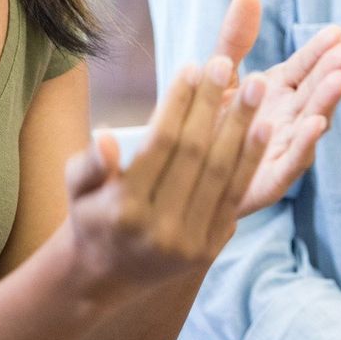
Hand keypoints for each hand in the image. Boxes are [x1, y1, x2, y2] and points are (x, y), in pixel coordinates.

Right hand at [62, 56, 270, 295]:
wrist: (108, 276)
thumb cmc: (91, 216)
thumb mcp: (76, 190)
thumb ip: (88, 163)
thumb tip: (106, 136)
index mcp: (123, 211)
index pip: (160, 144)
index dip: (178, 103)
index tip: (192, 67)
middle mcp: (159, 230)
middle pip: (195, 154)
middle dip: (213, 104)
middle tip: (227, 63)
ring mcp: (189, 243)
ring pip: (222, 173)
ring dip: (242, 126)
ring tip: (257, 86)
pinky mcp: (210, 249)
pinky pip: (235, 195)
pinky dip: (252, 160)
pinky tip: (264, 127)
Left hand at [207, 0, 340, 214]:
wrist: (175, 174)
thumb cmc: (202, 121)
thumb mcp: (219, 73)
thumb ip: (235, 38)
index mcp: (277, 93)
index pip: (304, 68)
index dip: (319, 51)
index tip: (337, 32)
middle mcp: (285, 121)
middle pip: (313, 93)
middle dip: (332, 73)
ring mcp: (280, 151)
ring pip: (310, 126)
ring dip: (327, 103)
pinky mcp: (268, 181)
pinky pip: (291, 163)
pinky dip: (305, 144)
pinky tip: (315, 124)